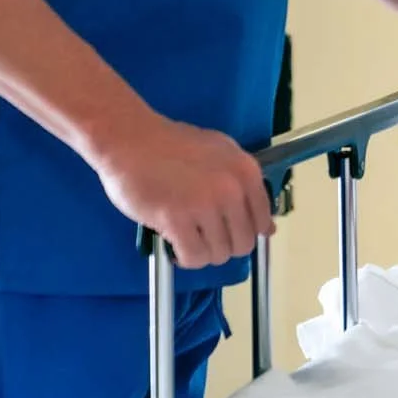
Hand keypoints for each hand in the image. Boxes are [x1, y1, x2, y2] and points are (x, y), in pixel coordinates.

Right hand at [86, 114, 273, 268]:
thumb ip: (244, 187)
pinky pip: (193, 257)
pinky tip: (174, 244)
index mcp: (246, 172)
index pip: (262, 222)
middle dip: (223, 246)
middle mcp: (231, 189)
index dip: (245, 232)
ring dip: (202, 252)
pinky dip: (185, 258)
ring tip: (186, 237)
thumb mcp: (221, 153)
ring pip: (218, 254)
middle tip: (202, 235)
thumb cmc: (171, 145)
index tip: (228, 231)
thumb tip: (268, 226)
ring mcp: (204, 205)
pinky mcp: (176, 219)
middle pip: (242, 244)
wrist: (130, 139)